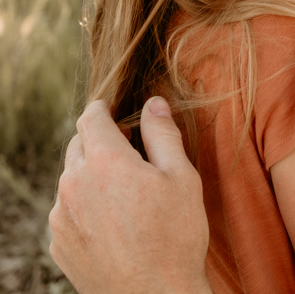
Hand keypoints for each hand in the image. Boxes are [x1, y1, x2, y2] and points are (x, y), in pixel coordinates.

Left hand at [49, 98, 211, 293]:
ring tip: (126, 194)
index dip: (103, 109)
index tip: (112, 109)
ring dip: (92, 175)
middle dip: (99, 142)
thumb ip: (163, 134)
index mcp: (105, 161)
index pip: (90, 118)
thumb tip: (153, 104)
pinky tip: (115, 222)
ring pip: (71, 179)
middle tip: (130, 153)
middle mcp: (73, 184)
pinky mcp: (59, 244)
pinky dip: (86, 206)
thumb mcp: (181, 177)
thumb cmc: (176, 235)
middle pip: (77, 146)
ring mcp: (61, 217)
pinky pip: (68, 211)